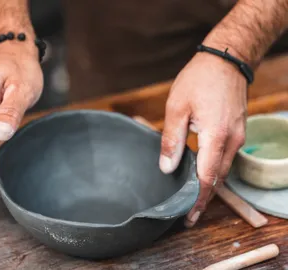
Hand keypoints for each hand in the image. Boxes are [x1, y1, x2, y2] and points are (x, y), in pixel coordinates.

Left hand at [159, 52, 246, 226]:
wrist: (226, 59)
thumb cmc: (199, 79)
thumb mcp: (177, 107)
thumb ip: (171, 140)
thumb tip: (167, 167)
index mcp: (216, 136)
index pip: (207, 178)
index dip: (198, 200)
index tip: (189, 216)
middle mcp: (232, 140)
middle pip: (218, 178)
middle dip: (203, 197)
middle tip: (188, 213)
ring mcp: (238, 136)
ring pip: (223, 169)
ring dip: (209, 184)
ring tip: (193, 197)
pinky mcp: (237, 131)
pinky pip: (226, 157)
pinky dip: (214, 169)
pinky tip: (201, 172)